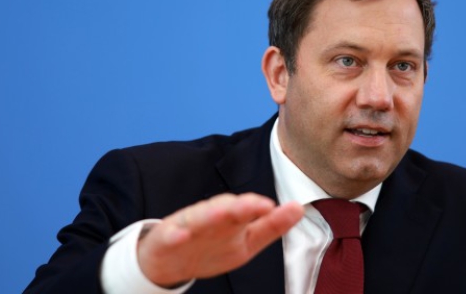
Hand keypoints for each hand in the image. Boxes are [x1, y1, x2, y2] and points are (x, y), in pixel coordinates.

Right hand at [136, 193, 303, 287]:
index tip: (274, 206)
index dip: (258, 207)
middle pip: (225, 209)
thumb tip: (299, 208)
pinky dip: (175, 234)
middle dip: (240, 206)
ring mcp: (188, 227)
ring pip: (200, 217)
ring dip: (211, 214)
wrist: (167, 260)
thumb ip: (270, 226)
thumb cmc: (211, 246)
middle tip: (255, 205)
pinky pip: (170, 235)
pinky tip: (181, 235)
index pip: (247, 210)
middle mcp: (211, 218)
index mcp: (231, 220)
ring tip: (224, 212)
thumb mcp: (246, 241)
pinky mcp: (167, 238)